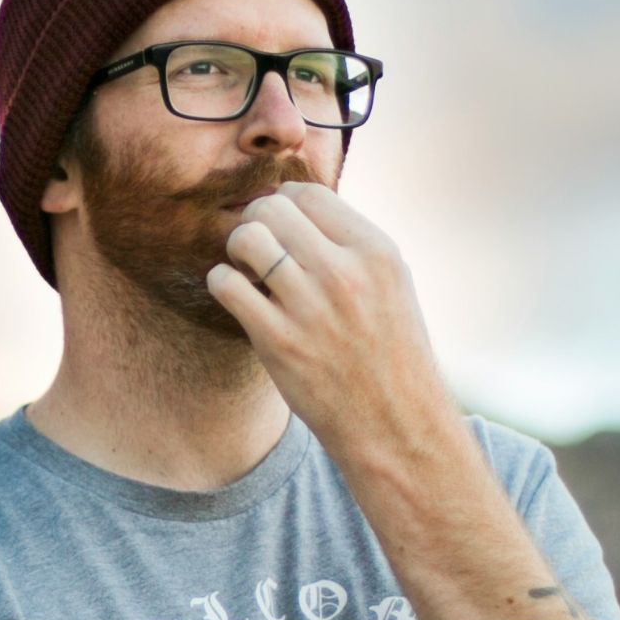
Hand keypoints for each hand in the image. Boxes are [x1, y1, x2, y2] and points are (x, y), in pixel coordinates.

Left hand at [206, 182, 459, 452]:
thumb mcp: (391, 285)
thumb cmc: (391, 353)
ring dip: (237, 248)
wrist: (396, 425)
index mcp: (377, 252)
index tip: (281, 223)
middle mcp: (344, 272)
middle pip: (272, 207)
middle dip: (256, 220)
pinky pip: (226, 283)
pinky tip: (240, 297)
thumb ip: (350, 245)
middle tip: (259, 246)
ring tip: (249, 269)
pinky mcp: (278, 341)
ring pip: (245, 237)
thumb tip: (293, 206)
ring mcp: (309, 306)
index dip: (286, 201)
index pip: (311, 194)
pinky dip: (223, 282)